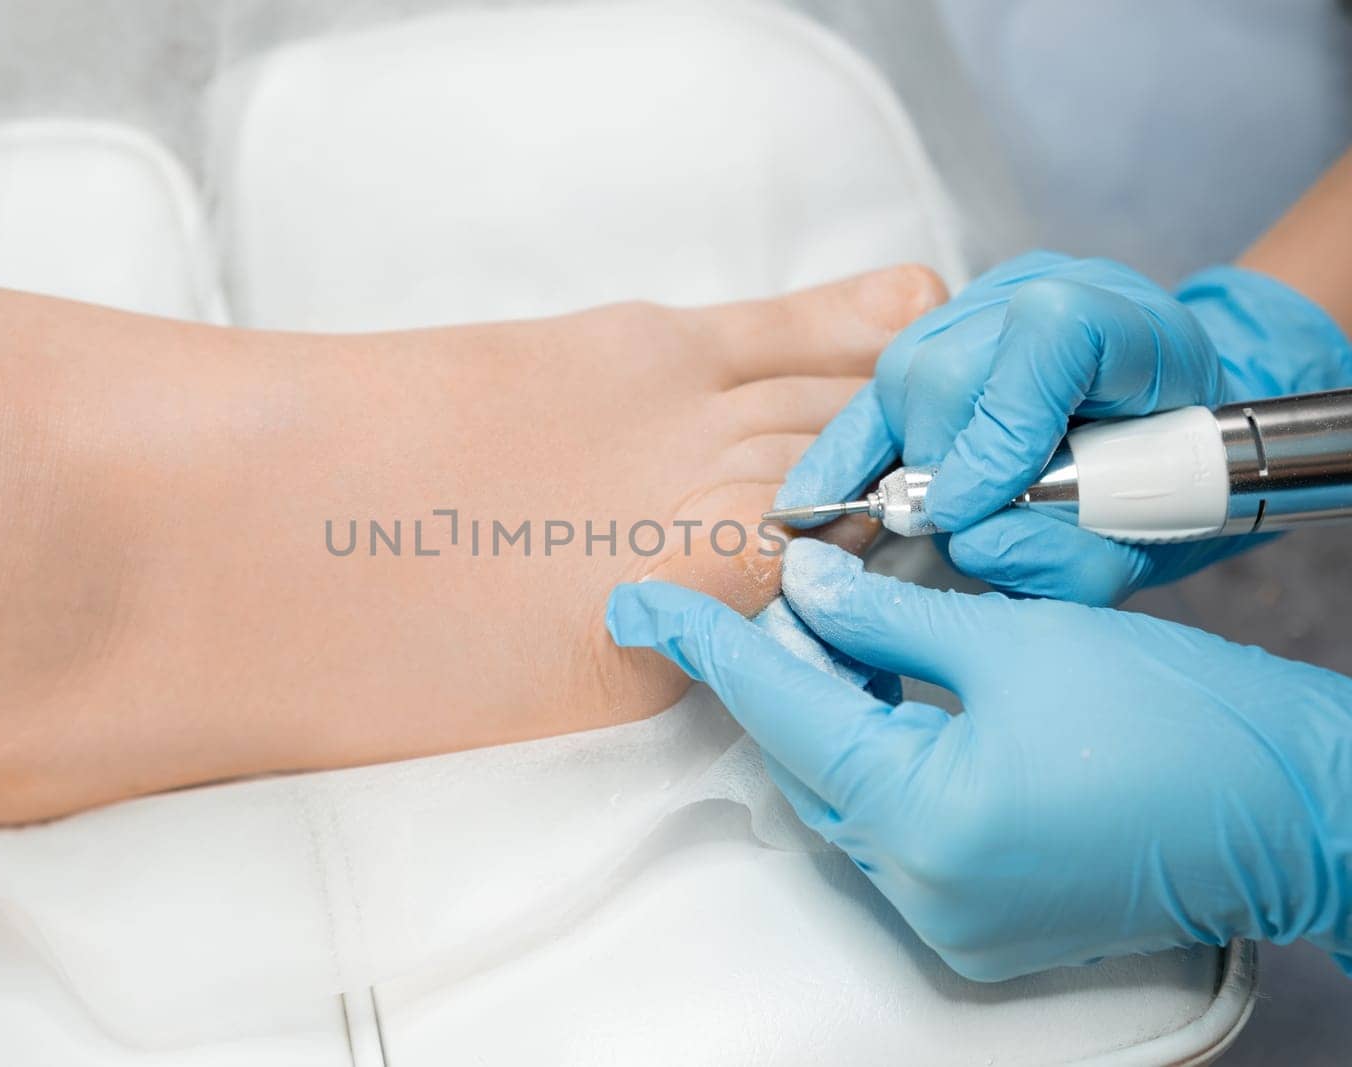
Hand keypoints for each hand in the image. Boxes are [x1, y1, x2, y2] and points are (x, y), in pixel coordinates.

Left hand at [605, 539, 1351, 980]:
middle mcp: (920, 889)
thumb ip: (887, 615)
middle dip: (781, 671)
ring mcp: (949, 920)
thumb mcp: (1016, 638)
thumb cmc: (1179, 718)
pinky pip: (891, 833)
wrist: (1295, 809)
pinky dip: (878, 762)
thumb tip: (807, 587)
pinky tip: (892, 699)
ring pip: (844, 796)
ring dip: (833, 715)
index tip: (637, 600)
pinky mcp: (978, 926)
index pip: (776, 708)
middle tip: (783, 593)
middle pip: (804, 759)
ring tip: (846, 632)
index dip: (704, 642)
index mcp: (922, 817)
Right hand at [773, 252, 1351, 604]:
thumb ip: (1070, 553)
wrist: (1179, 430)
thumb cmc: (1170, 485)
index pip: (1051, 338)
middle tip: (941, 525)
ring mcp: (988, 299)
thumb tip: (966, 539)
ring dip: (895, 456)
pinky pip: (877, 382)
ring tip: (919, 507)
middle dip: (931, 463)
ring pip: (902, 371)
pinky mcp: (941, 325)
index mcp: (1135, 329)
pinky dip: (851, 447)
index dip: (999, 429)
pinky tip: (821, 494)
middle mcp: (1051, 289)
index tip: (963, 511)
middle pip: (947, 364)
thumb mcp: (1145, 542)